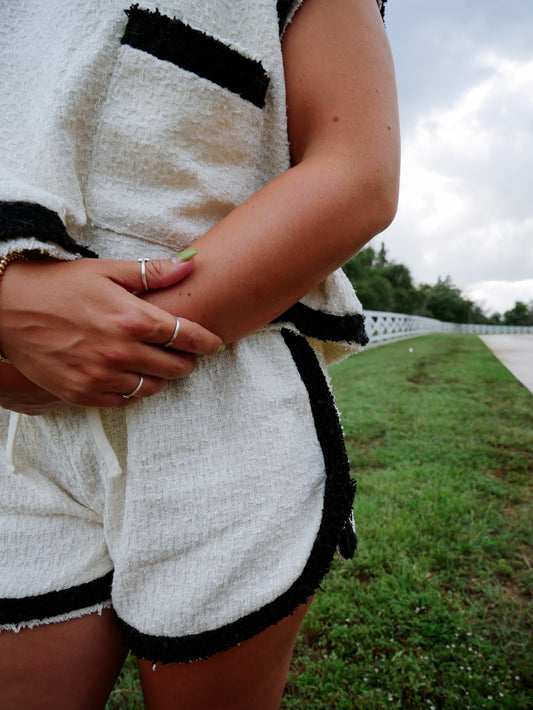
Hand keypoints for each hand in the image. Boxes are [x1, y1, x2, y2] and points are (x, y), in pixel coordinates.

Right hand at [0, 257, 221, 407]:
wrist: (7, 308)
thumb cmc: (59, 285)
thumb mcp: (106, 271)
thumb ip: (152, 272)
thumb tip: (191, 262)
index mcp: (132, 319)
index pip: (186, 336)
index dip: (206, 342)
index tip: (214, 344)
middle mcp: (120, 352)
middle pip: (176, 367)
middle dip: (186, 360)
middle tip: (183, 353)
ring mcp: (101, 377)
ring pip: (153, 387)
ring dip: (162, 376)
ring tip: (157, 364)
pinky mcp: (82, 394)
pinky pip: (124, 401)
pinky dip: (134, 390)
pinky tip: (131, 376)